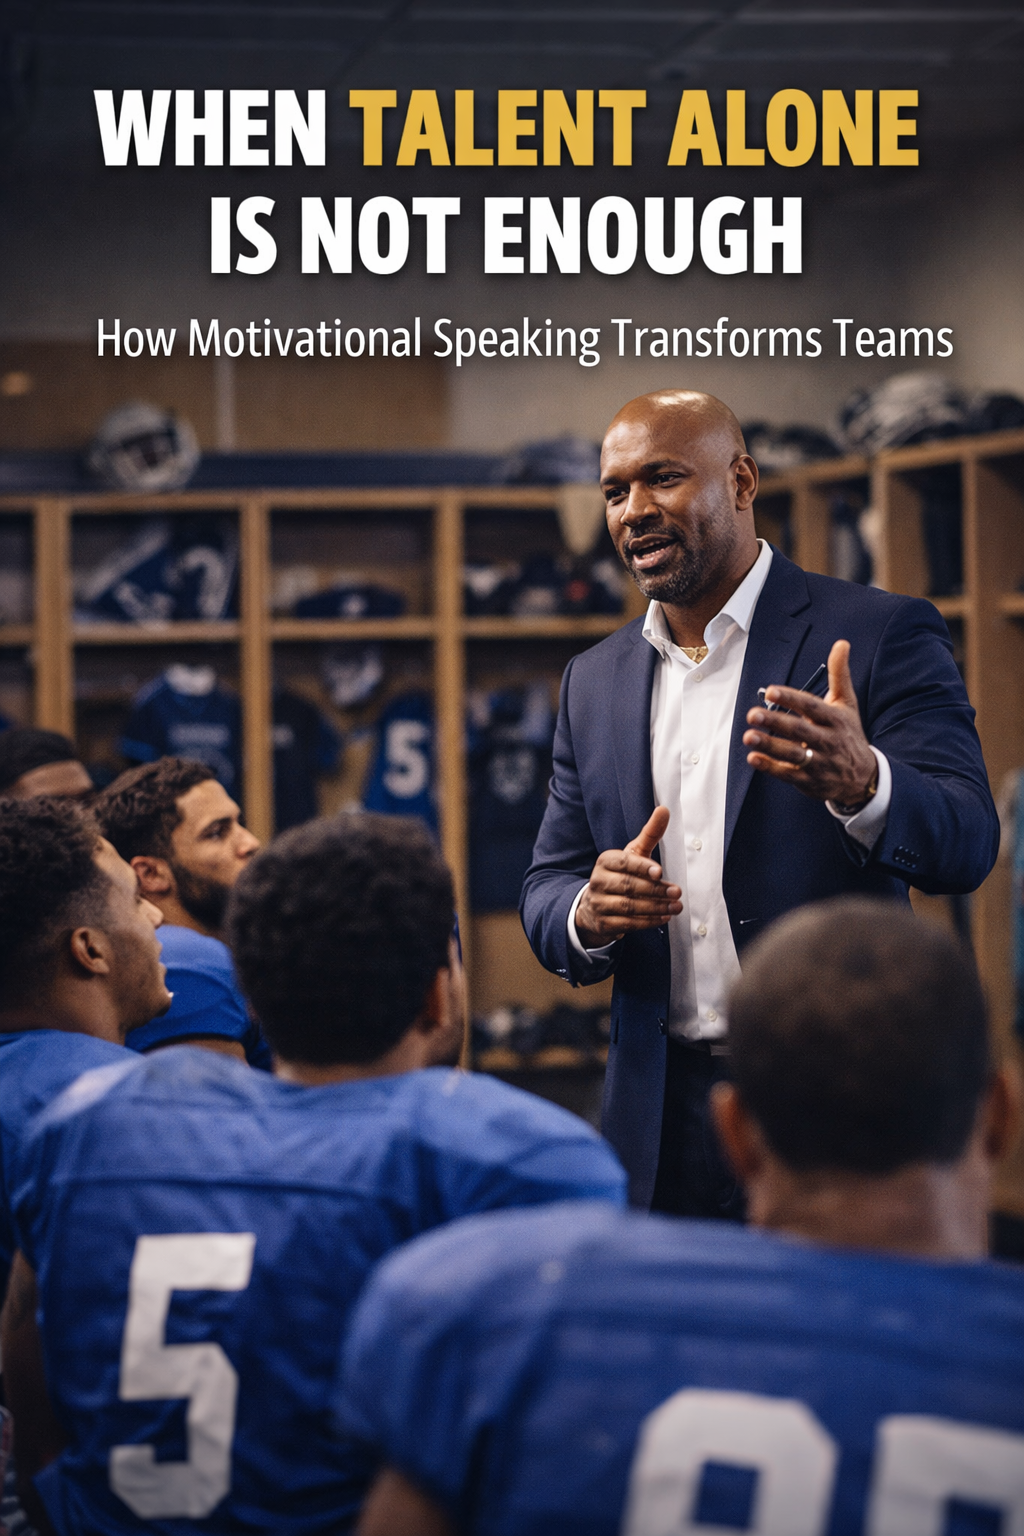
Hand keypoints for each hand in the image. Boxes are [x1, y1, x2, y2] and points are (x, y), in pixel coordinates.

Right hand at [575, 806, 682, 946]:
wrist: (595, 906)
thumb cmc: (619, 875)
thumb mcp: (633, 854)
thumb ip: (650, 834)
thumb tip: (664, 810)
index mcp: (605, 861)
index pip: (623, 863)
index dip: (641, 867)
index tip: (659, 871)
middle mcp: (598, 881)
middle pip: (628, 886)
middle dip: (655, 890)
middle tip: (676, 892)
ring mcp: (599, 904)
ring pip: (629, 906)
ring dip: (655, 908)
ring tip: (675, 906)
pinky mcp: (603, 923)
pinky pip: (627, 924)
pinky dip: (647, 922)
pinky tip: (663, 918)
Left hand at [743, 639, 876, 805]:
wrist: (864, 778)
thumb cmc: (848, 734)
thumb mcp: (847, 704)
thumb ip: (839, 675)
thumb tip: (842, 643)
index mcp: (834, 719)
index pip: (811, 706)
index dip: (791, 699)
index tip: (771, 691)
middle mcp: (827, 740)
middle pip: (799, 730)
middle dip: (775, 722)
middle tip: (752, 714)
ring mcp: (819, 762)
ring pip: (792, 754)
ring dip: (769, 745)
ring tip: (748, 736)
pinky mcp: (809, 781)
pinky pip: (788, 774)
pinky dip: (770, 767)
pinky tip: (753, 758)